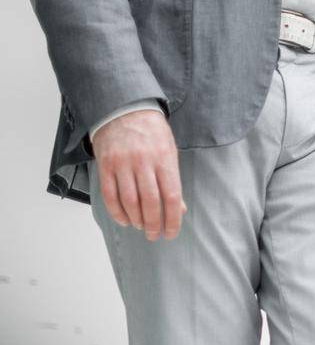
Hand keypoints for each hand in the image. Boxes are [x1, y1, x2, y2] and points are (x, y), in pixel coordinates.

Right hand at [92, 108, 184, 239]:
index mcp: (164, 159)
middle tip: (154, 235)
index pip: (171, 196)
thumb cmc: (152, 133)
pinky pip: (110, 195)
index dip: (172, 219)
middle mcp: (143, 162)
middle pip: (150, 202)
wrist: (124, 109)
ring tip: (140, 226)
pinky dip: (117, 212)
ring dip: (136, 219)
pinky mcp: (105, 165)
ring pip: (129, 201)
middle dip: (153, 224)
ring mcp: (122, 164)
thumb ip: (173, 180)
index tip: (171, 233)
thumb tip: (179, 209)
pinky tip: (124, 220)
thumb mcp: (169, 152)